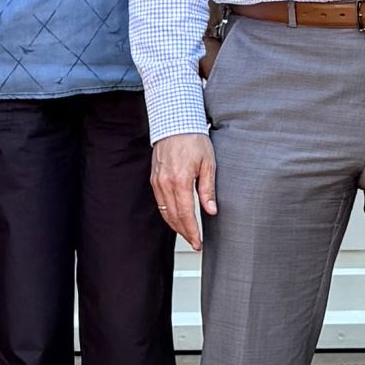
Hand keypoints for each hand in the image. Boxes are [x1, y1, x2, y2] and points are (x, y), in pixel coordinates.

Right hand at [151, 133, 215, 250]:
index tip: (198, 242)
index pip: (185, 214)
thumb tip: (211, 210)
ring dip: (175, 225)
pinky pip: (159, 202)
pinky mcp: (154, 178)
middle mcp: (165, 183)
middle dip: (184, 232)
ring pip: (164, 211)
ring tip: (187, 233)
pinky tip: (176, 217)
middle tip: (194, 242)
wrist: (175, 122)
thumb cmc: (194, 139)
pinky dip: (168, 213)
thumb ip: (208, 189)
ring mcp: (157, 181)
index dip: (192, 231)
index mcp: (180, 180)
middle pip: (173, 217)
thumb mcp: (208, 164)